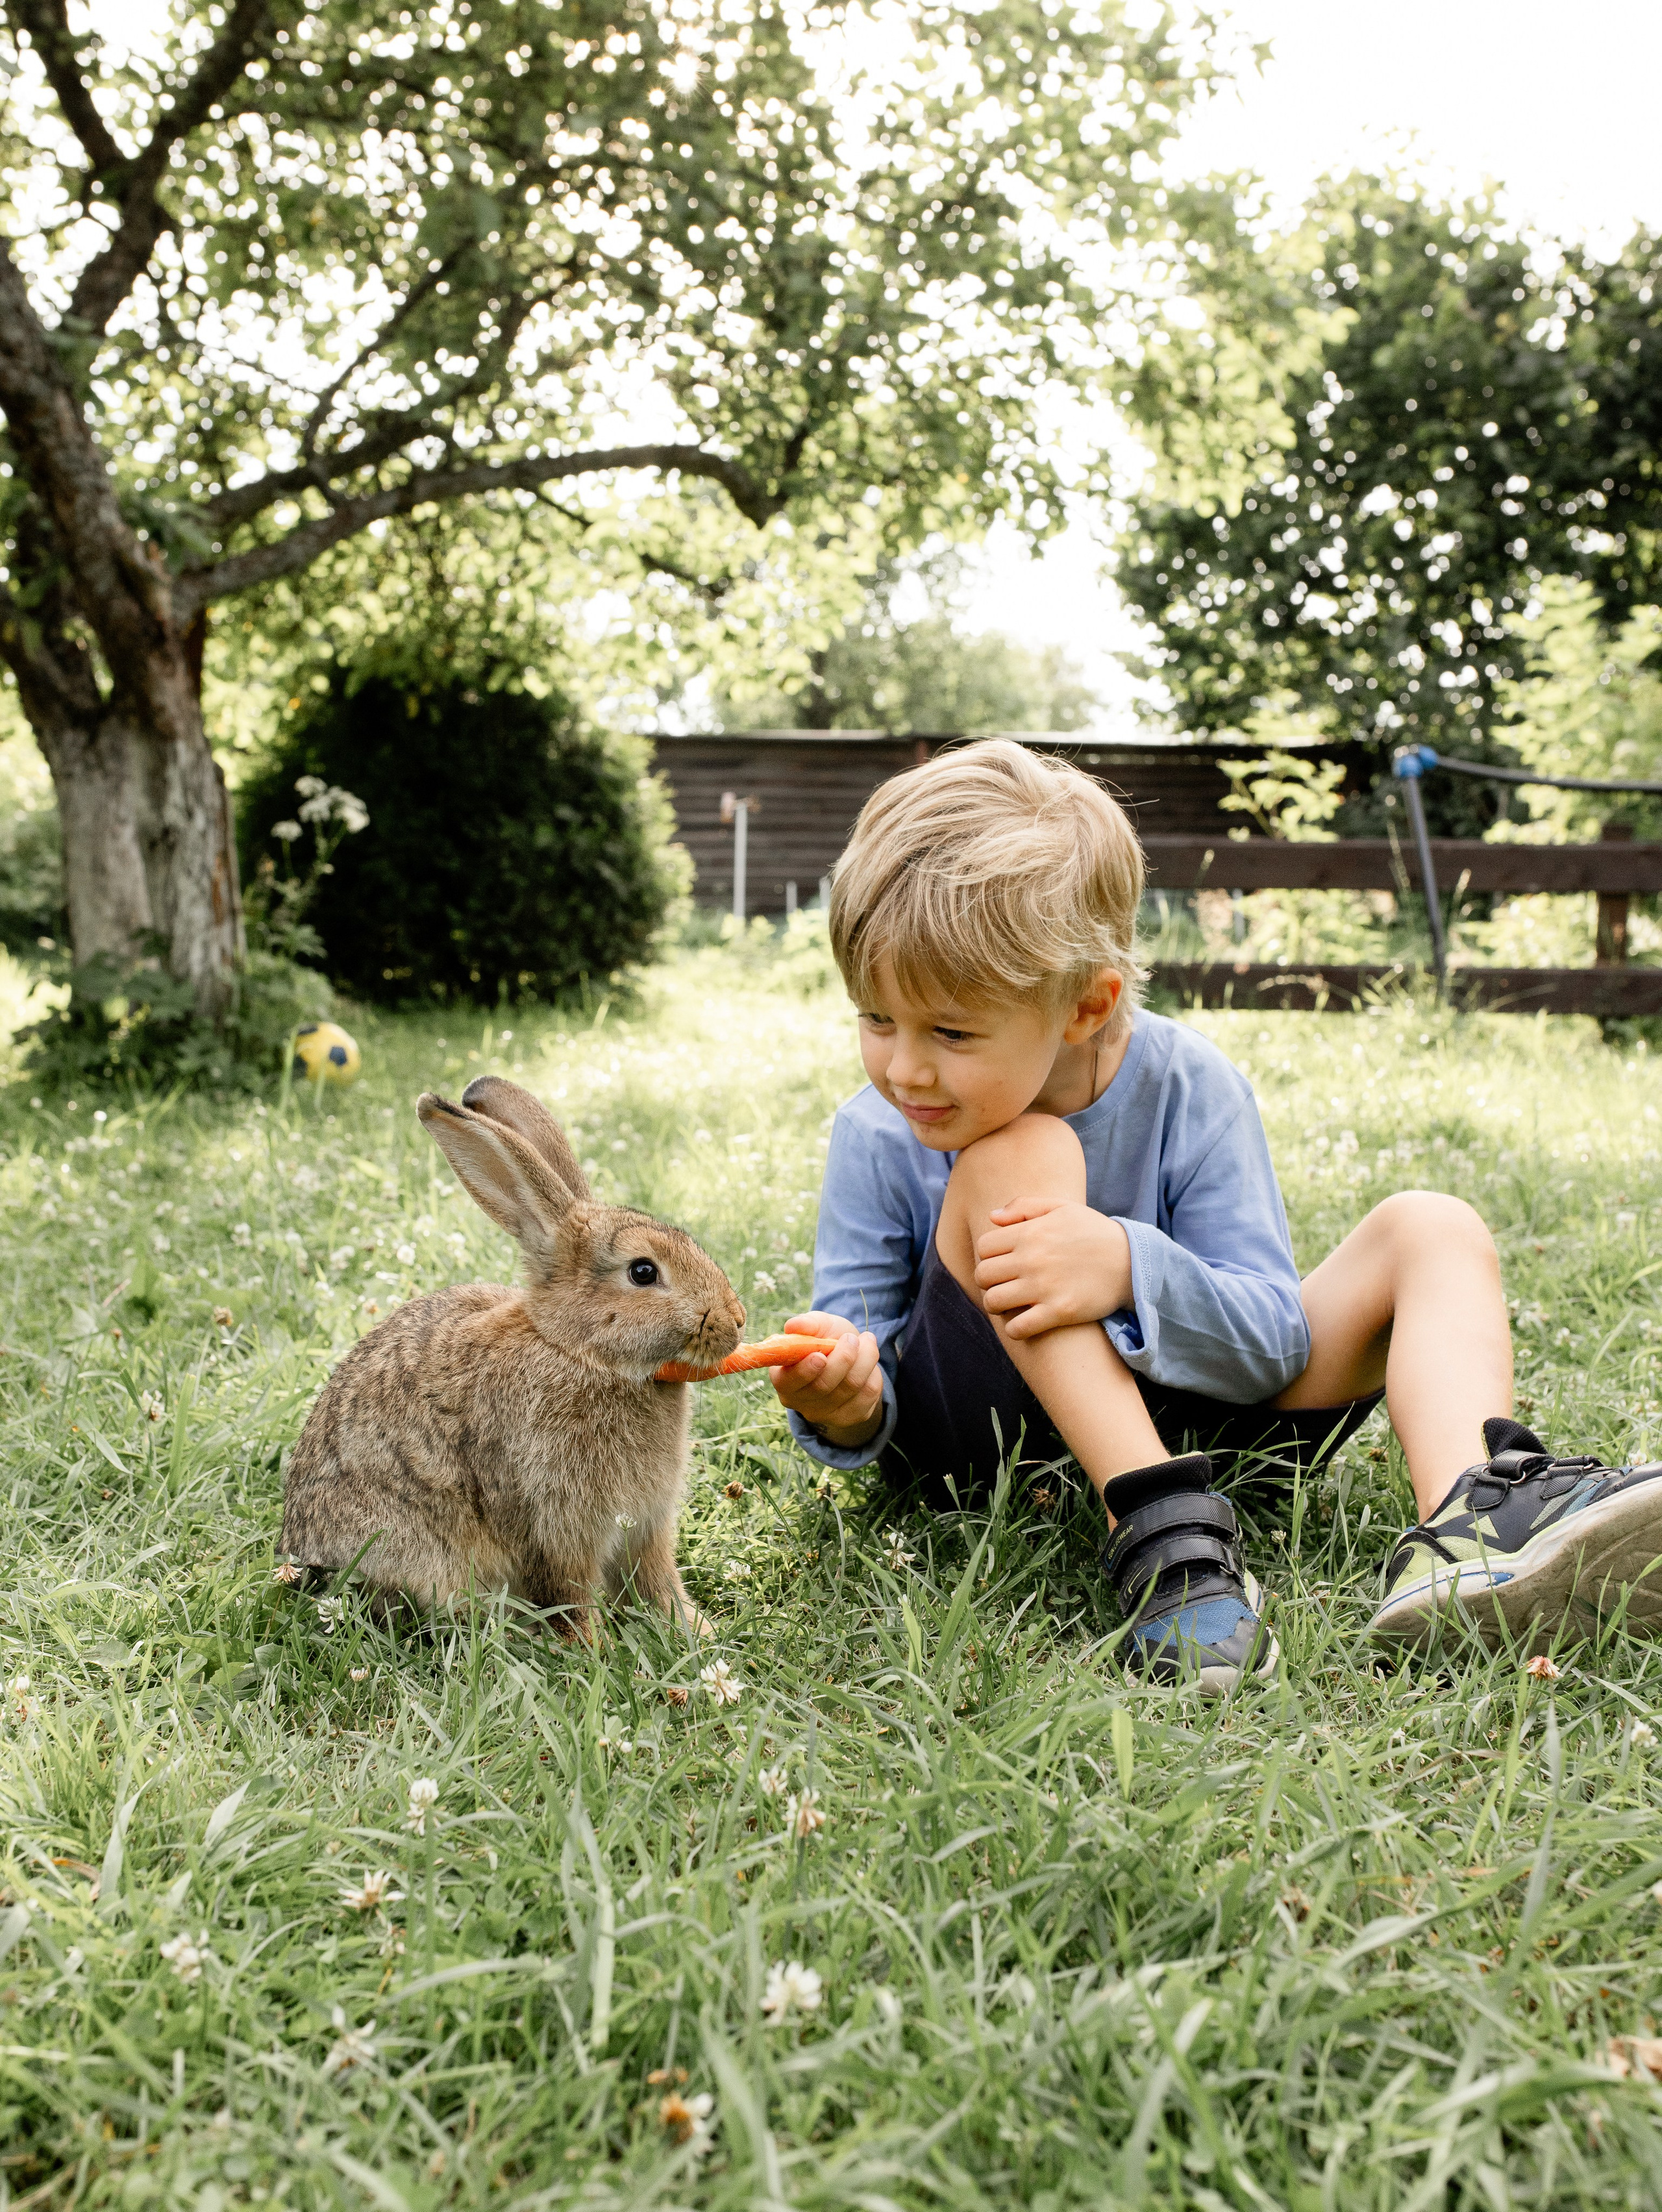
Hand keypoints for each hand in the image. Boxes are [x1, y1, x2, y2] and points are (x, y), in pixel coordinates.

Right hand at [769, 1311, 883, 1446]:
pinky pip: (868, 1394)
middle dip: (842, 1358)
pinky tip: (869, 1362)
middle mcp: (800, 1401)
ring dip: (864, 1359)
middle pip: (822, 1386)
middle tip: (851, 1338)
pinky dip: (873, 1372)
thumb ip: (808, 1323)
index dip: (804, 1370)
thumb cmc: (827, 1340)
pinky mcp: (850, 1417)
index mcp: (783, 1377)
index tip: (820, 1355)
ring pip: (850, 1386)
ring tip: (866, 1340)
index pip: (788, 1382)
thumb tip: (793, 1325)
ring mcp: (824, 1413)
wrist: (850, 1358)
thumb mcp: (819, 1326)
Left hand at [973, 1200, 1132, 1340]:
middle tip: (1004, 1284)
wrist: (1132, 1263)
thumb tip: (992, 1217)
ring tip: (1012, 1303)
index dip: (989, 1256)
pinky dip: (1016, 1329)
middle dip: (989, 1281)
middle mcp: (1032, 1259)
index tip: (1002, 1262)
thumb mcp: (1063, 1208)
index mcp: (1030, 1232)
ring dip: (998, 1305)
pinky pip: (1017, 1328)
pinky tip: (1026, 1321)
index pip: (983, 1247)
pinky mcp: (1058, 1312)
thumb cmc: (1095, 1233)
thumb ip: (1025, 1206)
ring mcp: (1044, 1287)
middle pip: (983, 1275)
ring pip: (993, 1302)